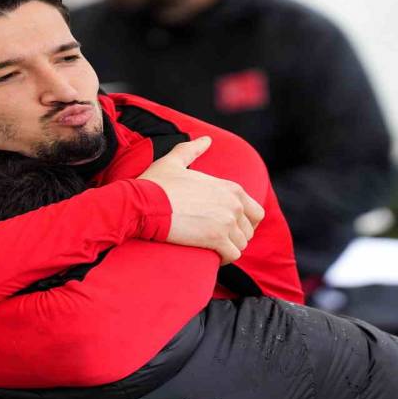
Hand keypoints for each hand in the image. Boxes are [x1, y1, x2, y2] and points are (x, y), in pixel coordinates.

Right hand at [138, 137, 263, 264]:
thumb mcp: (174, 162)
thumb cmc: (155, 184)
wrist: (142, 204)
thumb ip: (192, 150)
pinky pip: (232, 255)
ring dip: (228, 248)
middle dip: (236, 237)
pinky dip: (223, 258)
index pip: (255, 211)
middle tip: (218, 240)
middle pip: (249, 230)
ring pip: (241, 244)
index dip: (244, 223)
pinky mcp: (216, 239)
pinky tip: (211, 257)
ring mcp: (227, 222)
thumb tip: (206, 139)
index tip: (227, 227)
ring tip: (211, 248)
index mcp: (230, 188)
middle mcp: (234, 205)